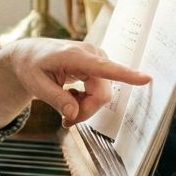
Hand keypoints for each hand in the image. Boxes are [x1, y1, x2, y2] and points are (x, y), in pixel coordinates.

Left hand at [6, 38, 149, 125]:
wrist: (29, 55)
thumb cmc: (30, 67)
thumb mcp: (35, 85)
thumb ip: (55, 100)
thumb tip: (74, 114)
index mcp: (74, 56)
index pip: (103, 68)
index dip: (126, 75)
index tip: (146, 78)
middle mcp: (90, 55)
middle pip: (101, 95)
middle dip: (85, 112)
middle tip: (65, 120)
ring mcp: (96, 59)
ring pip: (102, 96)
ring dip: (85, 107)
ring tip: (65, 108)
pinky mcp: (98, 66)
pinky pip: (100, 91)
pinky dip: (87, 100)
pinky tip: (72, 96)